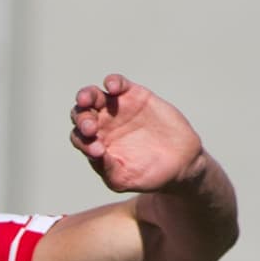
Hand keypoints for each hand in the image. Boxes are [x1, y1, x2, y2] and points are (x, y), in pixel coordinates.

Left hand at [69, 73, 204, 193]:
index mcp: (94, 144)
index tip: (98, 151)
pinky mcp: (134, 95)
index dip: (83, 142)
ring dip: (86, 95)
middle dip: (82, 119)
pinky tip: (113, 88)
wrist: (180, 162)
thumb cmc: (148, 175)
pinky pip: (117, 83)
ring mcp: (116, 108)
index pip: (79, 138)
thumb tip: (95, 154)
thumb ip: (107, 168)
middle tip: (90, 128)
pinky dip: (112, 82)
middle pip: (81, 115)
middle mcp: (101, 125)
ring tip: (86, 100)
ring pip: (93, 96)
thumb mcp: (124, 179)